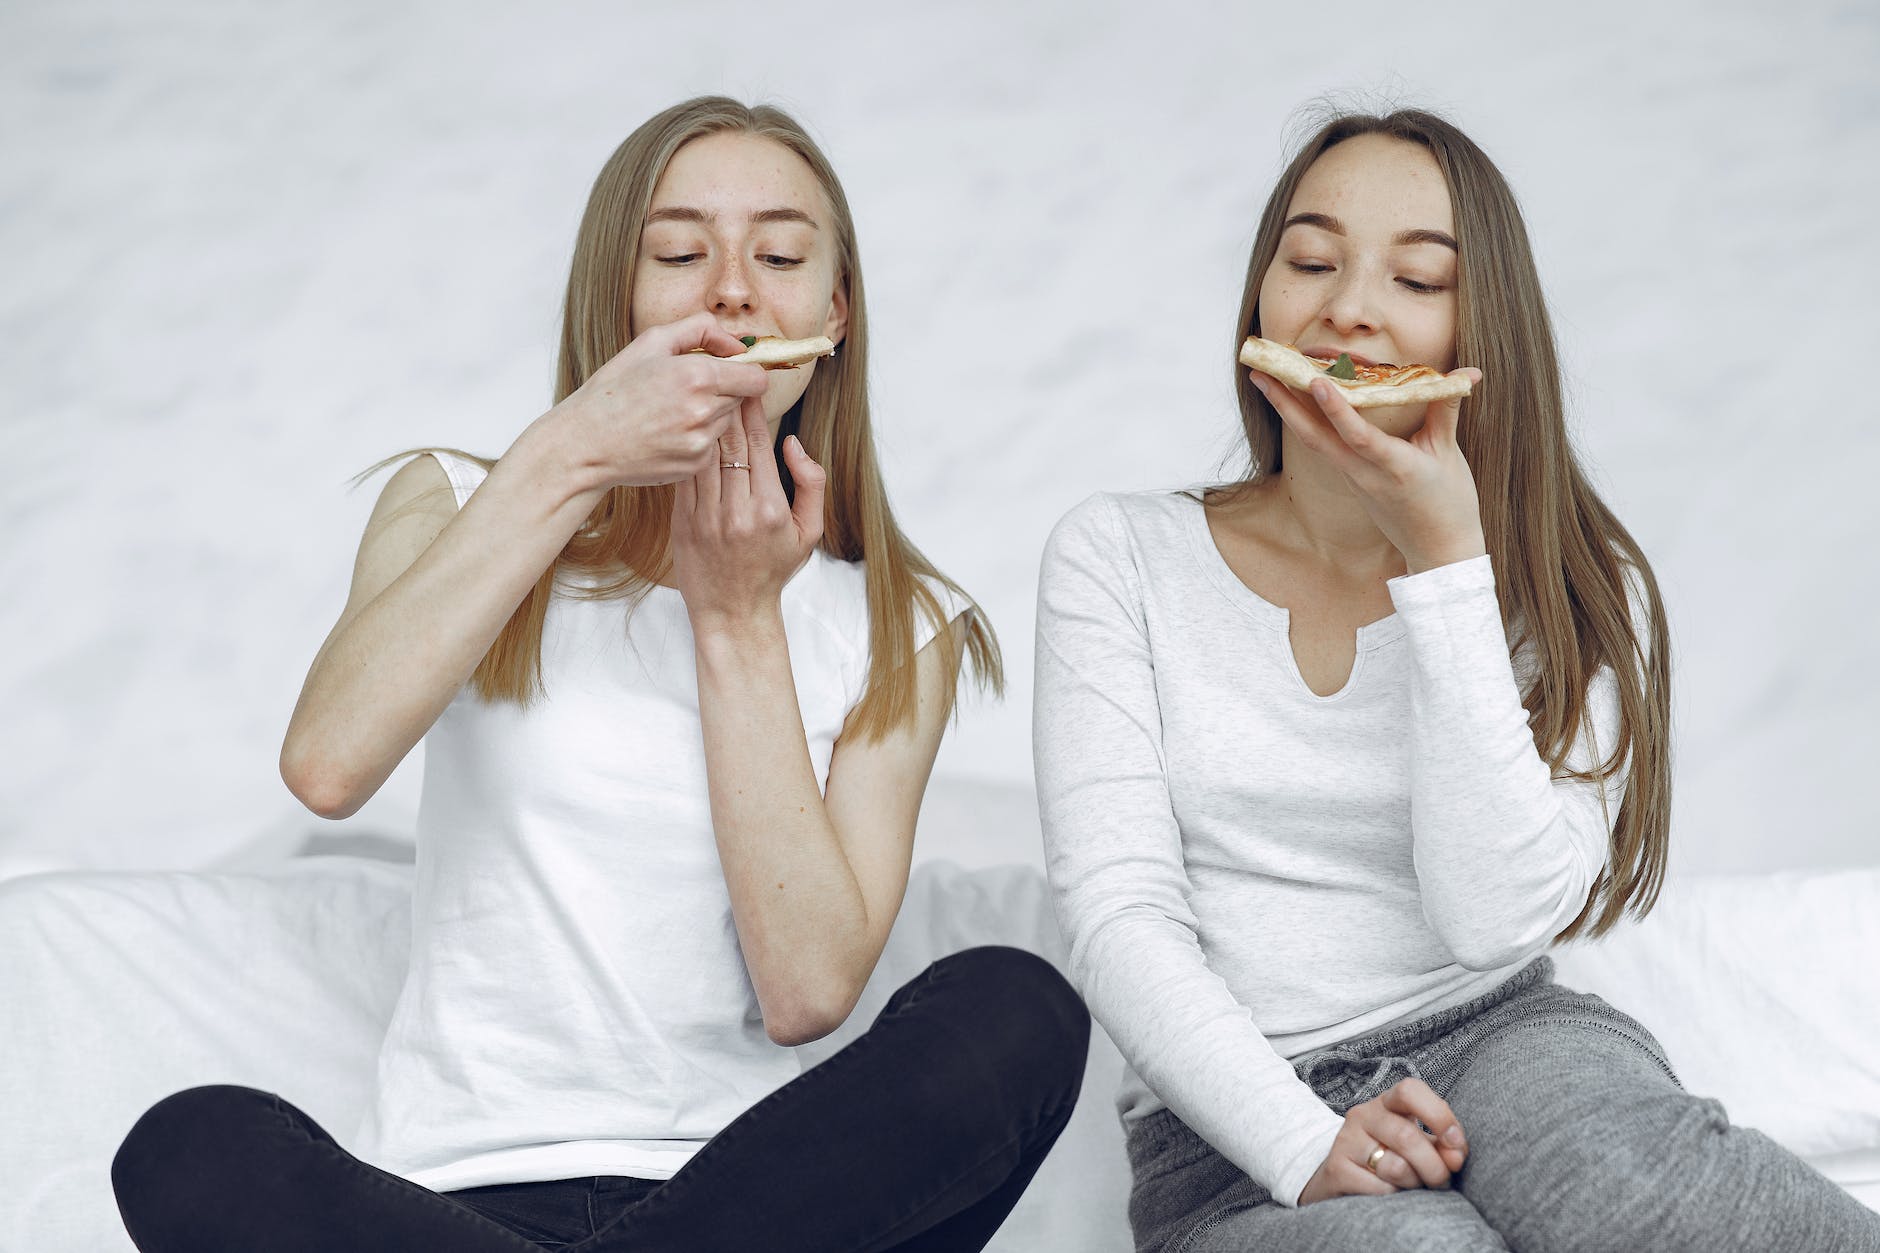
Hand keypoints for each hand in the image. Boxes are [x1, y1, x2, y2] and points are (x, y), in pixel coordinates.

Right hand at [557, 311, 770, 487]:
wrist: (586, 442)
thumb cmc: (614, 389)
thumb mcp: (652, 342)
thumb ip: (701, 330)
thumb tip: (736, 342)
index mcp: (697, 376)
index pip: (756, 378)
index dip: (747, 371)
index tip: (732, 370)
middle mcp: (704, 412)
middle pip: (742, 399)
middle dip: (724, 390)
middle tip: (689, 388)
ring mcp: (701, 442)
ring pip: (727, 422)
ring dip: (710, 414)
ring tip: (672, 412)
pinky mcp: (694, 464)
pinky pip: (711, 446)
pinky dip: (696, 437)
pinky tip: (667, 432)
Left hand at [669, 395, 826, 630]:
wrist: (732, 611)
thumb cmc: (773, 570)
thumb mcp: (809, 532)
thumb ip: (811, 485)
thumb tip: (793, 444)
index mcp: (770, 509)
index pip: (759, 444)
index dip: (752, 409)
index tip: (749, 384)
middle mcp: (737, 511)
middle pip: (728, 442)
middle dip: (726, 404)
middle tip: (722, 375)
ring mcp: (706, 517)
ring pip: (702, 454)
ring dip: (701, 421)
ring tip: (700, 392)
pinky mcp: (683, 522)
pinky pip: (684, 476)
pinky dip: (686, 449)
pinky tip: (686, 428)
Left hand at [1251, 367, 1486, 573]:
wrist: (1438, 551)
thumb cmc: (1450, 503)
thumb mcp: (1451, 454)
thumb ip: (1446, 410)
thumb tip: (1468, 372)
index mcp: (1395, 468)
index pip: (1359, 436)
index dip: (1338, 410)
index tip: (1316, 382)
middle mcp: (1365, 475)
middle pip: (1316, 438)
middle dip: (1284, 404)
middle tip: (1258, 374)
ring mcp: (1354, 479)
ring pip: (1314, 442)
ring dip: (1287, 411)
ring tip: (1265, 381)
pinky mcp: (1351, 481)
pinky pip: (1325, 447)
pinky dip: (1308, 422)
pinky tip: (1295, 402)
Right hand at [1297, 1078, 1469, 1204]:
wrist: (1343, 1178)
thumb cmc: (1391, 1157)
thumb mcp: (1419, 1144)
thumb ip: (1442, 1147)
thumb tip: (1456, 1157)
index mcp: (1387, 1102)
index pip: (1410, 1091)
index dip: (1439, 1115)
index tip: (1455, 1143)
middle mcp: (1363, 1115)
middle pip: (1407, 1136)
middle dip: (1434, 1166)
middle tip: (1442, 1181)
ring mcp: (1346, 1141)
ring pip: (1395, 1166)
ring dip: (1415, 1184)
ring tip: (1415, 1186)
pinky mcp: (1337, 1169)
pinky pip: (1380, 1189)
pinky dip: (1395, 1197)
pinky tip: (1392, 1194)